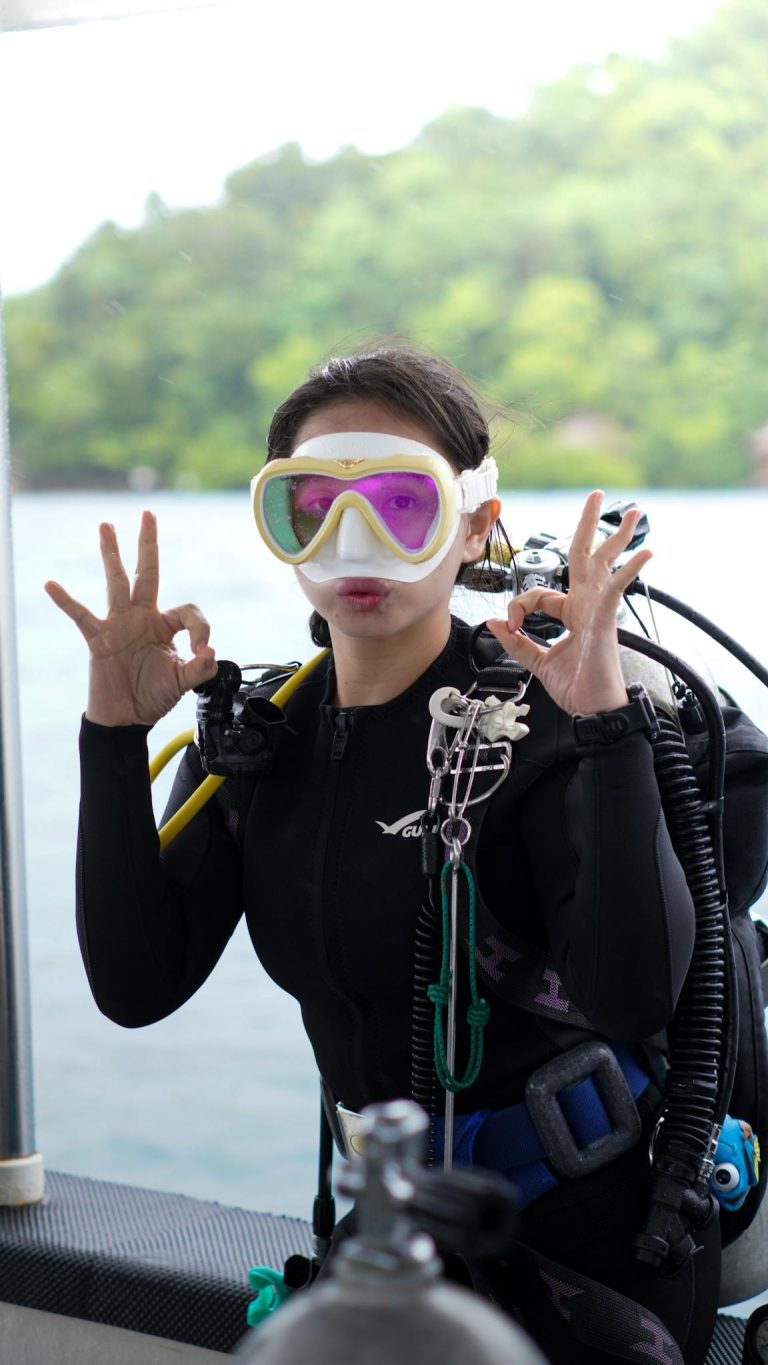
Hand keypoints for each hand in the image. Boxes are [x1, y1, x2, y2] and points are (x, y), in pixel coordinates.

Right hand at [45, 510, 217, 726]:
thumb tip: (210, 651)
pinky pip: (82, 616)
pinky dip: (66, 601)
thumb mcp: (184, 683)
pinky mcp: (99, 639)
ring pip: (117, 583)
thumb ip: (200, 668)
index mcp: (166, 626)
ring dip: (113, 554)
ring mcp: (119, 625)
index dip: (200, 628)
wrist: (127, 719)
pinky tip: (52, 585)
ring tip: (107, 527)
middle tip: (148, 514)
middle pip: (148, 573)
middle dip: (148, 544)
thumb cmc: (153, 696)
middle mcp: (142, 617)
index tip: (202, 652)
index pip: (188, 611)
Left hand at [486, 491, 651, 716]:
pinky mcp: (606, 621)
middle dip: (588, 525)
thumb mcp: (536, 662)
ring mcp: (599, 611)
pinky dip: (628, 570)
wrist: (593, 711)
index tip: (511, 624)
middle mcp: (587, 606)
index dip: (520, 604)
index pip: (541, 591)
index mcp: (572, 612)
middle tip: (596, 496)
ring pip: (604, 564)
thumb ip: (516, 641)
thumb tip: (495, 622)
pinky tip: (644, 553)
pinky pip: (616, 589)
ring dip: (616, 536)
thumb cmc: (576, 687)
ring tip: (633, 512)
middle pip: (585, 556)